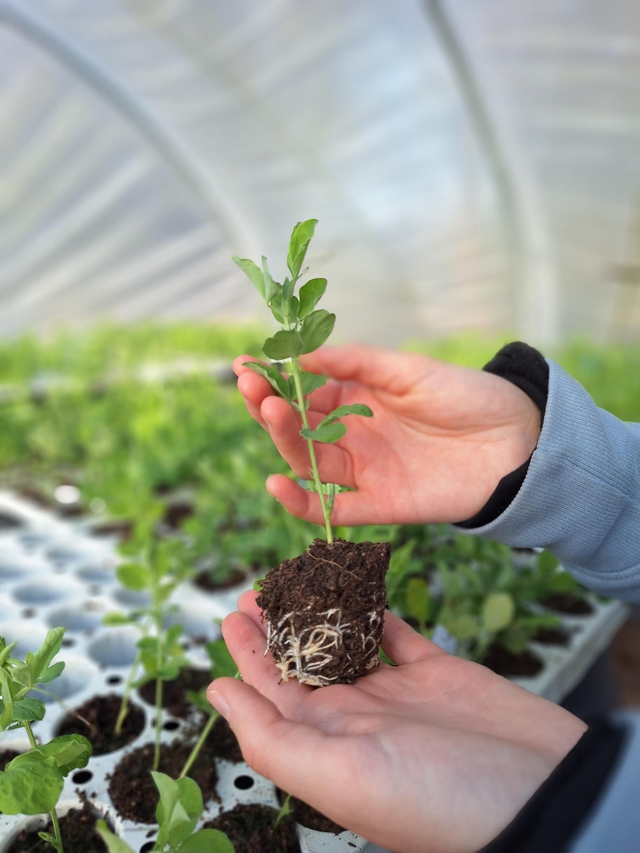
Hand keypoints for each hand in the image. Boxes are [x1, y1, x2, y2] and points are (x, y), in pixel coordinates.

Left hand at [208, 592, 584, 852]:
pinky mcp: (437, 672)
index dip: (248, 653)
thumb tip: (215, 690)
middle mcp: (358, 718)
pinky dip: (376, 608)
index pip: (271, 691)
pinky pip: (397, 632)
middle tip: (258, 586)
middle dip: (278, 626)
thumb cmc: (439, 802)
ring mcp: (399, 693)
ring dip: (320, 612)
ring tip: (298, 578)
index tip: (231, 612)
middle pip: (304, 662)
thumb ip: (272, 735)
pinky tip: (358, 585)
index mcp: (327, 744)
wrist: (543, 796)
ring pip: (346, 642)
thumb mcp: (339, 776)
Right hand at [233, 344, 540, 525]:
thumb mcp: (408, 369)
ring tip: (269, 411)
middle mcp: (353, 436)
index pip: (304, 392)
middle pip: (299, 427)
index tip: (246, 365)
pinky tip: (277, 482)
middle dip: (270, 406)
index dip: (274, 381)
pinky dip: (300, 502)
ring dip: (283, 439)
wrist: (516, 442)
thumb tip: (300, 356)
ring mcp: (363, 471)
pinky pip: (330, 509)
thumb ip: (355, 363)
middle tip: (252, 387)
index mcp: (358, 400)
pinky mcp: (377, 505)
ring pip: (308, 461)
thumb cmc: (465, 396)